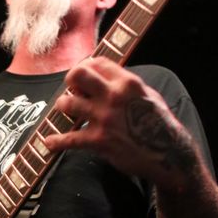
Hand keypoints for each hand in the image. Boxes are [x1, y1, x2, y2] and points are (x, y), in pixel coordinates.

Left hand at [44, 56, 195, 186]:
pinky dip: (56, 142)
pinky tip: (49, 143)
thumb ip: (125, 85)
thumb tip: (105, 78)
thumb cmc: (159, 124)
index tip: (83, 76)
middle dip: (70, 80)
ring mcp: (105, 119)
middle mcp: (114, 97)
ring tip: (66, 111)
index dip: (87, 67)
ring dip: (63, 107)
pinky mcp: (99, 141)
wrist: (168, 155)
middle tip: (72, 90)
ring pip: (68, 104)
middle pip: (77, 75)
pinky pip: (69, 139)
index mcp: (127, 82)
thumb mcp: (148, 95)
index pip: (97, 63)